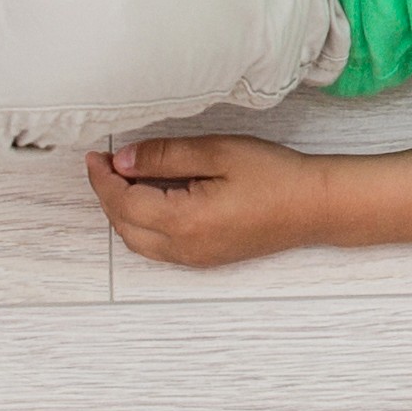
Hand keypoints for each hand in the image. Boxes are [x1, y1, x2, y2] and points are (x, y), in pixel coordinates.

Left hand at [87, 133, 327, 267]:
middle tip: (105, 165)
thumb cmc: (273, 175)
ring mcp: (196, 258)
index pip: (123, 202)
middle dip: (108, 196)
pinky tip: (150, 200)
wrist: (314, 206)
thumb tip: (123, 161)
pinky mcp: (207, 258)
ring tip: (124, 180)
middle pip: (124, 226)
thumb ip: (164, 156)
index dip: (103, 178)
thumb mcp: (216, 152)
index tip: (97, 155)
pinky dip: (142, 224)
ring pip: (139, 241)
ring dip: (123, 212)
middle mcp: (184, 248)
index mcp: (183, 221)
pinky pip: (159, 247)